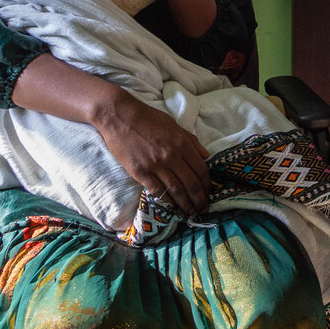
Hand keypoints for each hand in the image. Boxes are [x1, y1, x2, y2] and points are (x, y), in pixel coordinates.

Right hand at [96, 95, 211, 214]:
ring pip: (175, 190)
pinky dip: (166, 200)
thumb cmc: (149, 118)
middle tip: (203, 208)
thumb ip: (191, 142)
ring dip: (185, 204)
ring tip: (191, 212)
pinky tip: (172, 206)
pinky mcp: (140, 172)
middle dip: (199, 198)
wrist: (120, 117)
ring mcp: (155, 165)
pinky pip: (156, 190)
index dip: (206, 183)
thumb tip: (206, 156)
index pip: (200, 169)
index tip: (209, 191)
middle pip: (190, 183)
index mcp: (182, 144)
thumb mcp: (175, 125)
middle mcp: (171, 156)